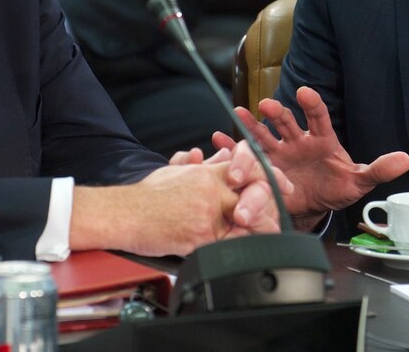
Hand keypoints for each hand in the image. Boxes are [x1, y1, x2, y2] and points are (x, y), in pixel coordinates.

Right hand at [73, 140, 288, 255]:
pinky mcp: (199, 238)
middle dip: (270, 210)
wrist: (124, 214)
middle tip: (279, 220)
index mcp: (207, 173)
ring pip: (244, 225)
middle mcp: (211, 191)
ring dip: (256, 233)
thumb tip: (216, 154)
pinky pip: (226, 247)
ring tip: (267, 241)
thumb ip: (200, 164)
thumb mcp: (175, 171)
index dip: (271, 177)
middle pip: (254, 197)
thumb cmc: (147, 195)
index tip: (284, 187)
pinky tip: (239, 254)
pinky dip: (234, 251)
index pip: (249, 168)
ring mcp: (207, 215)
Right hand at [213, 85, 408, 225]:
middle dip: (277, 112)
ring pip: (263, 135)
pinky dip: (230, 147)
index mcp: (321, 138)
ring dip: (251, 124)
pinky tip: (217, 139)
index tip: (305, 93)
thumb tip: (406, 160)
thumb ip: (379, 169)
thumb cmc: (337, 187)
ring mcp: (279, 153)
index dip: (311, 104)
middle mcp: (297, 140)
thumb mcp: (358, 180)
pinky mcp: (264, 168)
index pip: (318, 116)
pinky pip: (246, 155)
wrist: (315, 206)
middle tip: (267, 105)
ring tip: (238, 113)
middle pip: (286, 122)